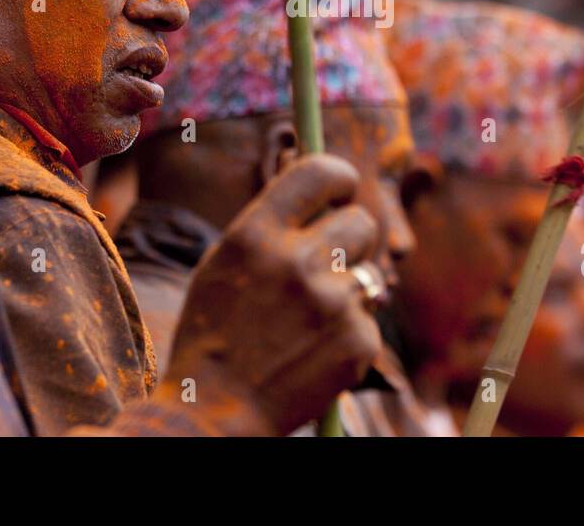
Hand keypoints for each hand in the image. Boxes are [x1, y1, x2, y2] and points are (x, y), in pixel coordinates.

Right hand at [162, 153, 381, 433]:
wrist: (214, 411)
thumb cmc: (217, 332)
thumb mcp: (226, 263)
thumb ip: (272, 225)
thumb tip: (324, 191)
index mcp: (255, 234)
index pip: (321, 172)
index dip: (339, 178)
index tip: (340, 192)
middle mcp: (296, 261)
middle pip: (361, 221)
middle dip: (350, 238)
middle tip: (329, 262)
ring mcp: (332, 304)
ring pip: (368, 272)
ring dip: (348, 289)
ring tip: (309, 318)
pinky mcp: (357, 342)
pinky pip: (368, 319)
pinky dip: (348, 333)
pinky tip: (313, 351)